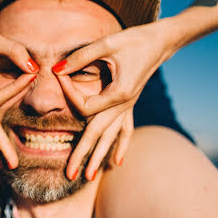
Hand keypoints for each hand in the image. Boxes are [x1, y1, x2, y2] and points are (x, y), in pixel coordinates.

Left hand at [53, 21, 176, 179]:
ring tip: (88, 177)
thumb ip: (80, 58)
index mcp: (118, 94)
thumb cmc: (134, 40)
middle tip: (69, 174)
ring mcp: (128, 108)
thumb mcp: (106, 44)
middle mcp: (123, 106)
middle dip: (83, 155)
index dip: (69, 94)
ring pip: (111, 137)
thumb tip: (57, 69)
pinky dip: (121, 146)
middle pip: (98, 135)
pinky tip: (117, 162)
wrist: (161, 41)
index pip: (85, 107)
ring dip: (100, 157)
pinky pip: (125, 130)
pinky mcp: (130, 105)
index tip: (58, 77)